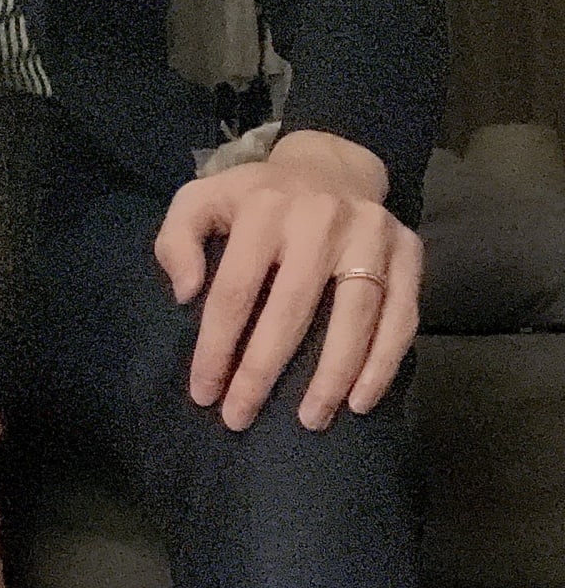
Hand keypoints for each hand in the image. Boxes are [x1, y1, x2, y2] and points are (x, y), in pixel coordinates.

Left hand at [154, 130, 421, 431]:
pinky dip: (384, 361)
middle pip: (292, 308)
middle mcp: (320, 218)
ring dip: (332, 375)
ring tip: (310, 421)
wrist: (329, 166)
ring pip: (355, 314)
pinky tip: (360, 400)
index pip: (235, 289)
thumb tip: (186, 292)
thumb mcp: (201, 202)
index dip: (216, 346)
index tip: (203, 393)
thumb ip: (177, 240)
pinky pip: (402, 313)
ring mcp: (371, 233)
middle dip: (263, 370)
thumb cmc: (254, 199)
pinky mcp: (409, 250)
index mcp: (264, 208)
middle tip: (241, 417)